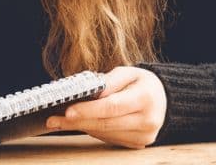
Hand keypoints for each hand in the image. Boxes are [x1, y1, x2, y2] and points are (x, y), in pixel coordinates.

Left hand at [44, 66, 166, 147]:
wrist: (162, 98)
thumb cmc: (141, 82)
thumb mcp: (127, 72)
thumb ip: (108, 81)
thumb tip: (89, 92)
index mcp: (145, 98)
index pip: (112, 107)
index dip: (88, 110)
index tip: (67, 110)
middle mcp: (147, 120)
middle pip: (105, 123)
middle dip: (76, 121)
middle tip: (53, 119)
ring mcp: (144, 135)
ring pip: (105, 133)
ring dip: (80, 127)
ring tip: (58, 120)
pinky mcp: (137, 143)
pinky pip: (109, 138)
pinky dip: (92, 130)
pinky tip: (78, 124)